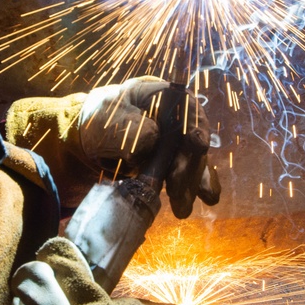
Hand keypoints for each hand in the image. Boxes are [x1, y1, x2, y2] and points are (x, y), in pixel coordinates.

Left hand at [78, 76, 219, 217]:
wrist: (96, 132)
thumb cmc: (104, 117)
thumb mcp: (109, 116)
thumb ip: (128, 124)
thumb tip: (152, 138)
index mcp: (164, 96)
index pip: (186, 108)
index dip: (195, 125)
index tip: (197, 143)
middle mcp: (179, 117)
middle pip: (193, 140)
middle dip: (187, 167)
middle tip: (176, 190)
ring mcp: (181, 139)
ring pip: (194, 160)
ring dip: (190, 184)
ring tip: (182, 208)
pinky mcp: (178, 160)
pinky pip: (193, 172)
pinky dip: (198, 186)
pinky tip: (208, 200)